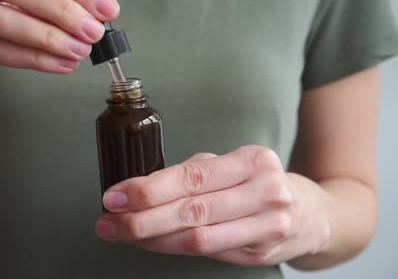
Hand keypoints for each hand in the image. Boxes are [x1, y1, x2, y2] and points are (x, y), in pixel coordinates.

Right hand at [0, 0, 118, 99]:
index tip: (107, 8)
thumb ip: (41, 0)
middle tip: (94, 32)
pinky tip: (59, 65)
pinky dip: (32, 59)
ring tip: (79, 51)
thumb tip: (95, 15)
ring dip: (48, 37)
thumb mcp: (5, 2)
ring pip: (1, 19)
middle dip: (61, 9)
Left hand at [95, 145, 331, 265]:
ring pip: (197, 238)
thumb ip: (192, 174)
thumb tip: (138, 188)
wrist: (309, 214)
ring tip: (119, 233)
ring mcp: (267, 227)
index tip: (115, 195)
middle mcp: (264, 193)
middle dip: (141, 218)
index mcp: (253, 162)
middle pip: (191, 211)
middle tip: (108, 221)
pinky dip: (171, 247)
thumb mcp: (231, 164)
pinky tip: (150, 242)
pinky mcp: (261, 254)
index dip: (149, 189)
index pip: (192, 178)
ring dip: (151, 238)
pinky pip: (207, 252)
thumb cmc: (256, 182)